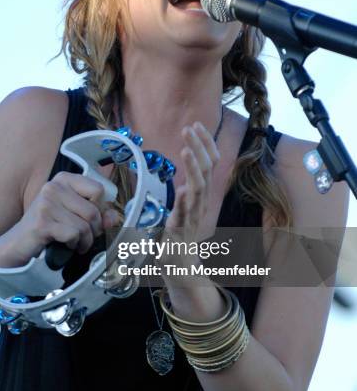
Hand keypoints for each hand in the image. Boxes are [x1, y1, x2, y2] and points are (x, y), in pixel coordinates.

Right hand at [9, 171, 118, 263]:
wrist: (19, 243)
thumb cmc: (49, 227)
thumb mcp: (74, 215)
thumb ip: (97, 213)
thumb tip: (114, 217)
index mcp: (63, 179)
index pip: (98, 189)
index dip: (100, 208)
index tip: (91, 219)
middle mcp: (54, 187)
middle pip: (93, 210)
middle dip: (94, 229)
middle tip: (86, 237)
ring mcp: (46, 204)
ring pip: (84, 225)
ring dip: (85, 240)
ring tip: (77, 243)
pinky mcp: (42, 222)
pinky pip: (73, 234)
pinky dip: (74, 244)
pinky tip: (67, 245)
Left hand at [164, 122, 220, 250]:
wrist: (182, 267)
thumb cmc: (181, 233)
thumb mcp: (186, 203)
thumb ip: (188, 186)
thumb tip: (185, 165)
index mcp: (202, 194)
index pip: (210, 163)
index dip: (205, 143)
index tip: (196, 124)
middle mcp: (201, 203)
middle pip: (206, 171)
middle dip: (199, 148)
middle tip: (188, 128)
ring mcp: (192, 217)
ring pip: (198, 190)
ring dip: (193, 169)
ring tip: (186, 150)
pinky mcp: (180, 232)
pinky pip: (183, 216)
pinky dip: (183, 203)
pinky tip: (181, 191)